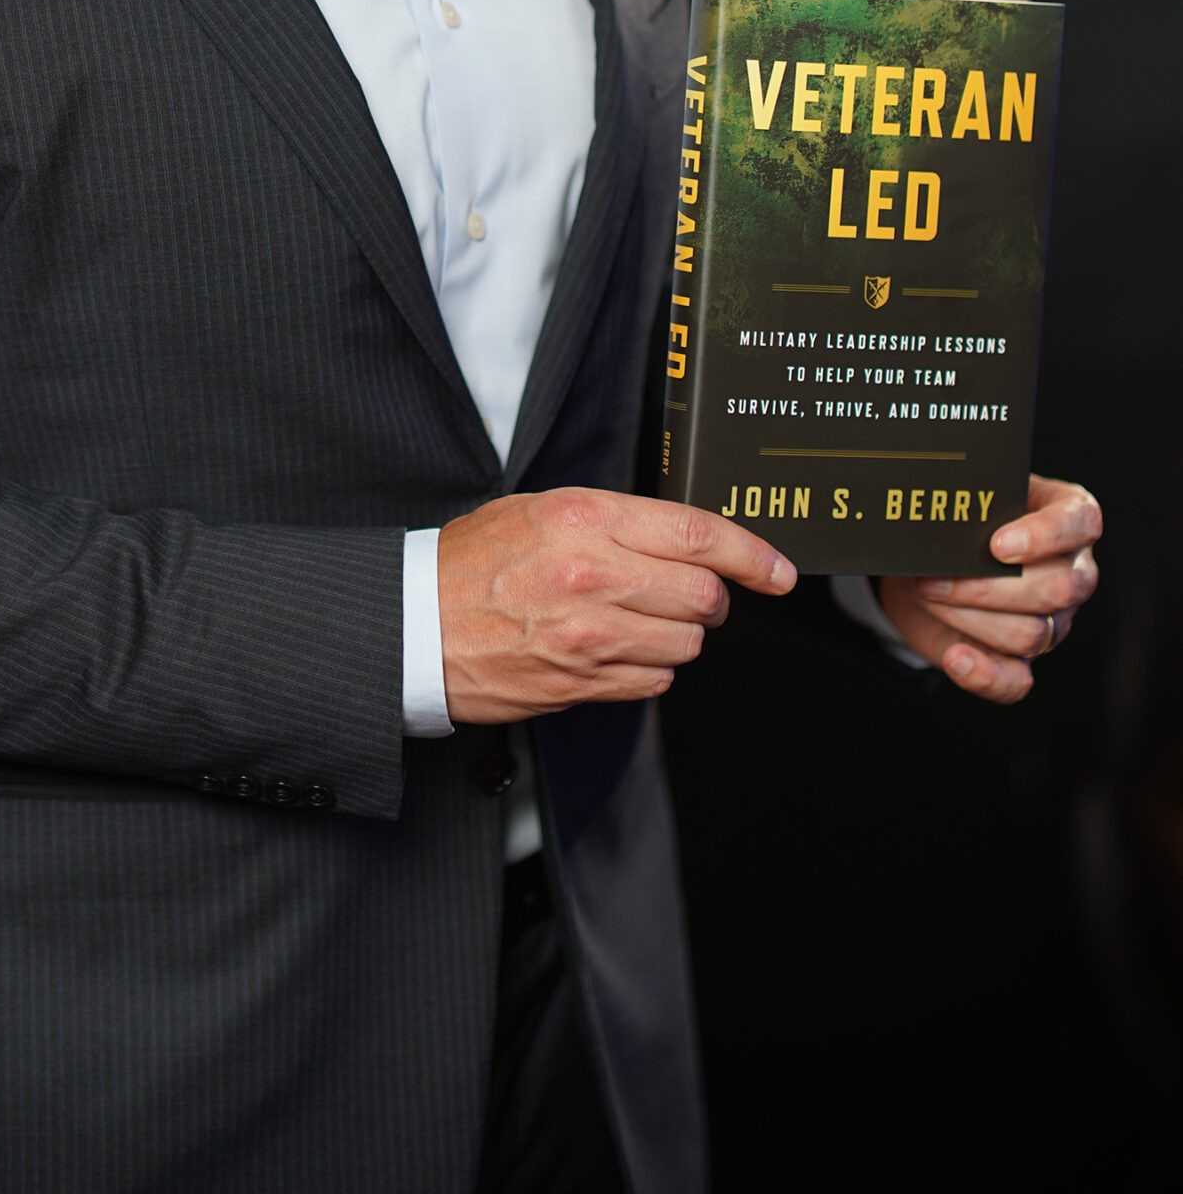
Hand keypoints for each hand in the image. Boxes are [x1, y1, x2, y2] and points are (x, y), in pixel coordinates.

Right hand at [437, 488, 796, 723]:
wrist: (415, 624)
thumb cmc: (473, 561)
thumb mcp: (540, 510)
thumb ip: (614, 519)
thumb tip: (683, 539)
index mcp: (583, 519)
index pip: (696, 534)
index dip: (752, 554)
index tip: (779, 571)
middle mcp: (592, 575)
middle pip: (703, 594)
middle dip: (710, 598)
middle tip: (690, 595)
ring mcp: (589, 636)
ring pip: (685, 644)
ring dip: (677, 635)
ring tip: (635, 621)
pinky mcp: (581, 684)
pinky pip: (655, 683)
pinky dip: (650, 669)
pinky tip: (615, 651)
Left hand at [876, 472, 1101, 702]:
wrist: (927, 567)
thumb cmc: (959, 524)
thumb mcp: (964, 503)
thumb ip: (965, 505)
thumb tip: (941, 516)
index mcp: (1068, 519)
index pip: (1080, 523)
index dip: (1045, 535)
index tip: (997, 544)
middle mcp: (1072, 572)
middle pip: (1056, 588)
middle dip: (987, 585)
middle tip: (933, 575)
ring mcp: (1054, 622)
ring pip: (1030, 633)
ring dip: (968, 616)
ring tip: (925, 593)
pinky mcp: (1023, 661)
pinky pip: (1016, 681)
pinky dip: (983, 673)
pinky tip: (955, 657)